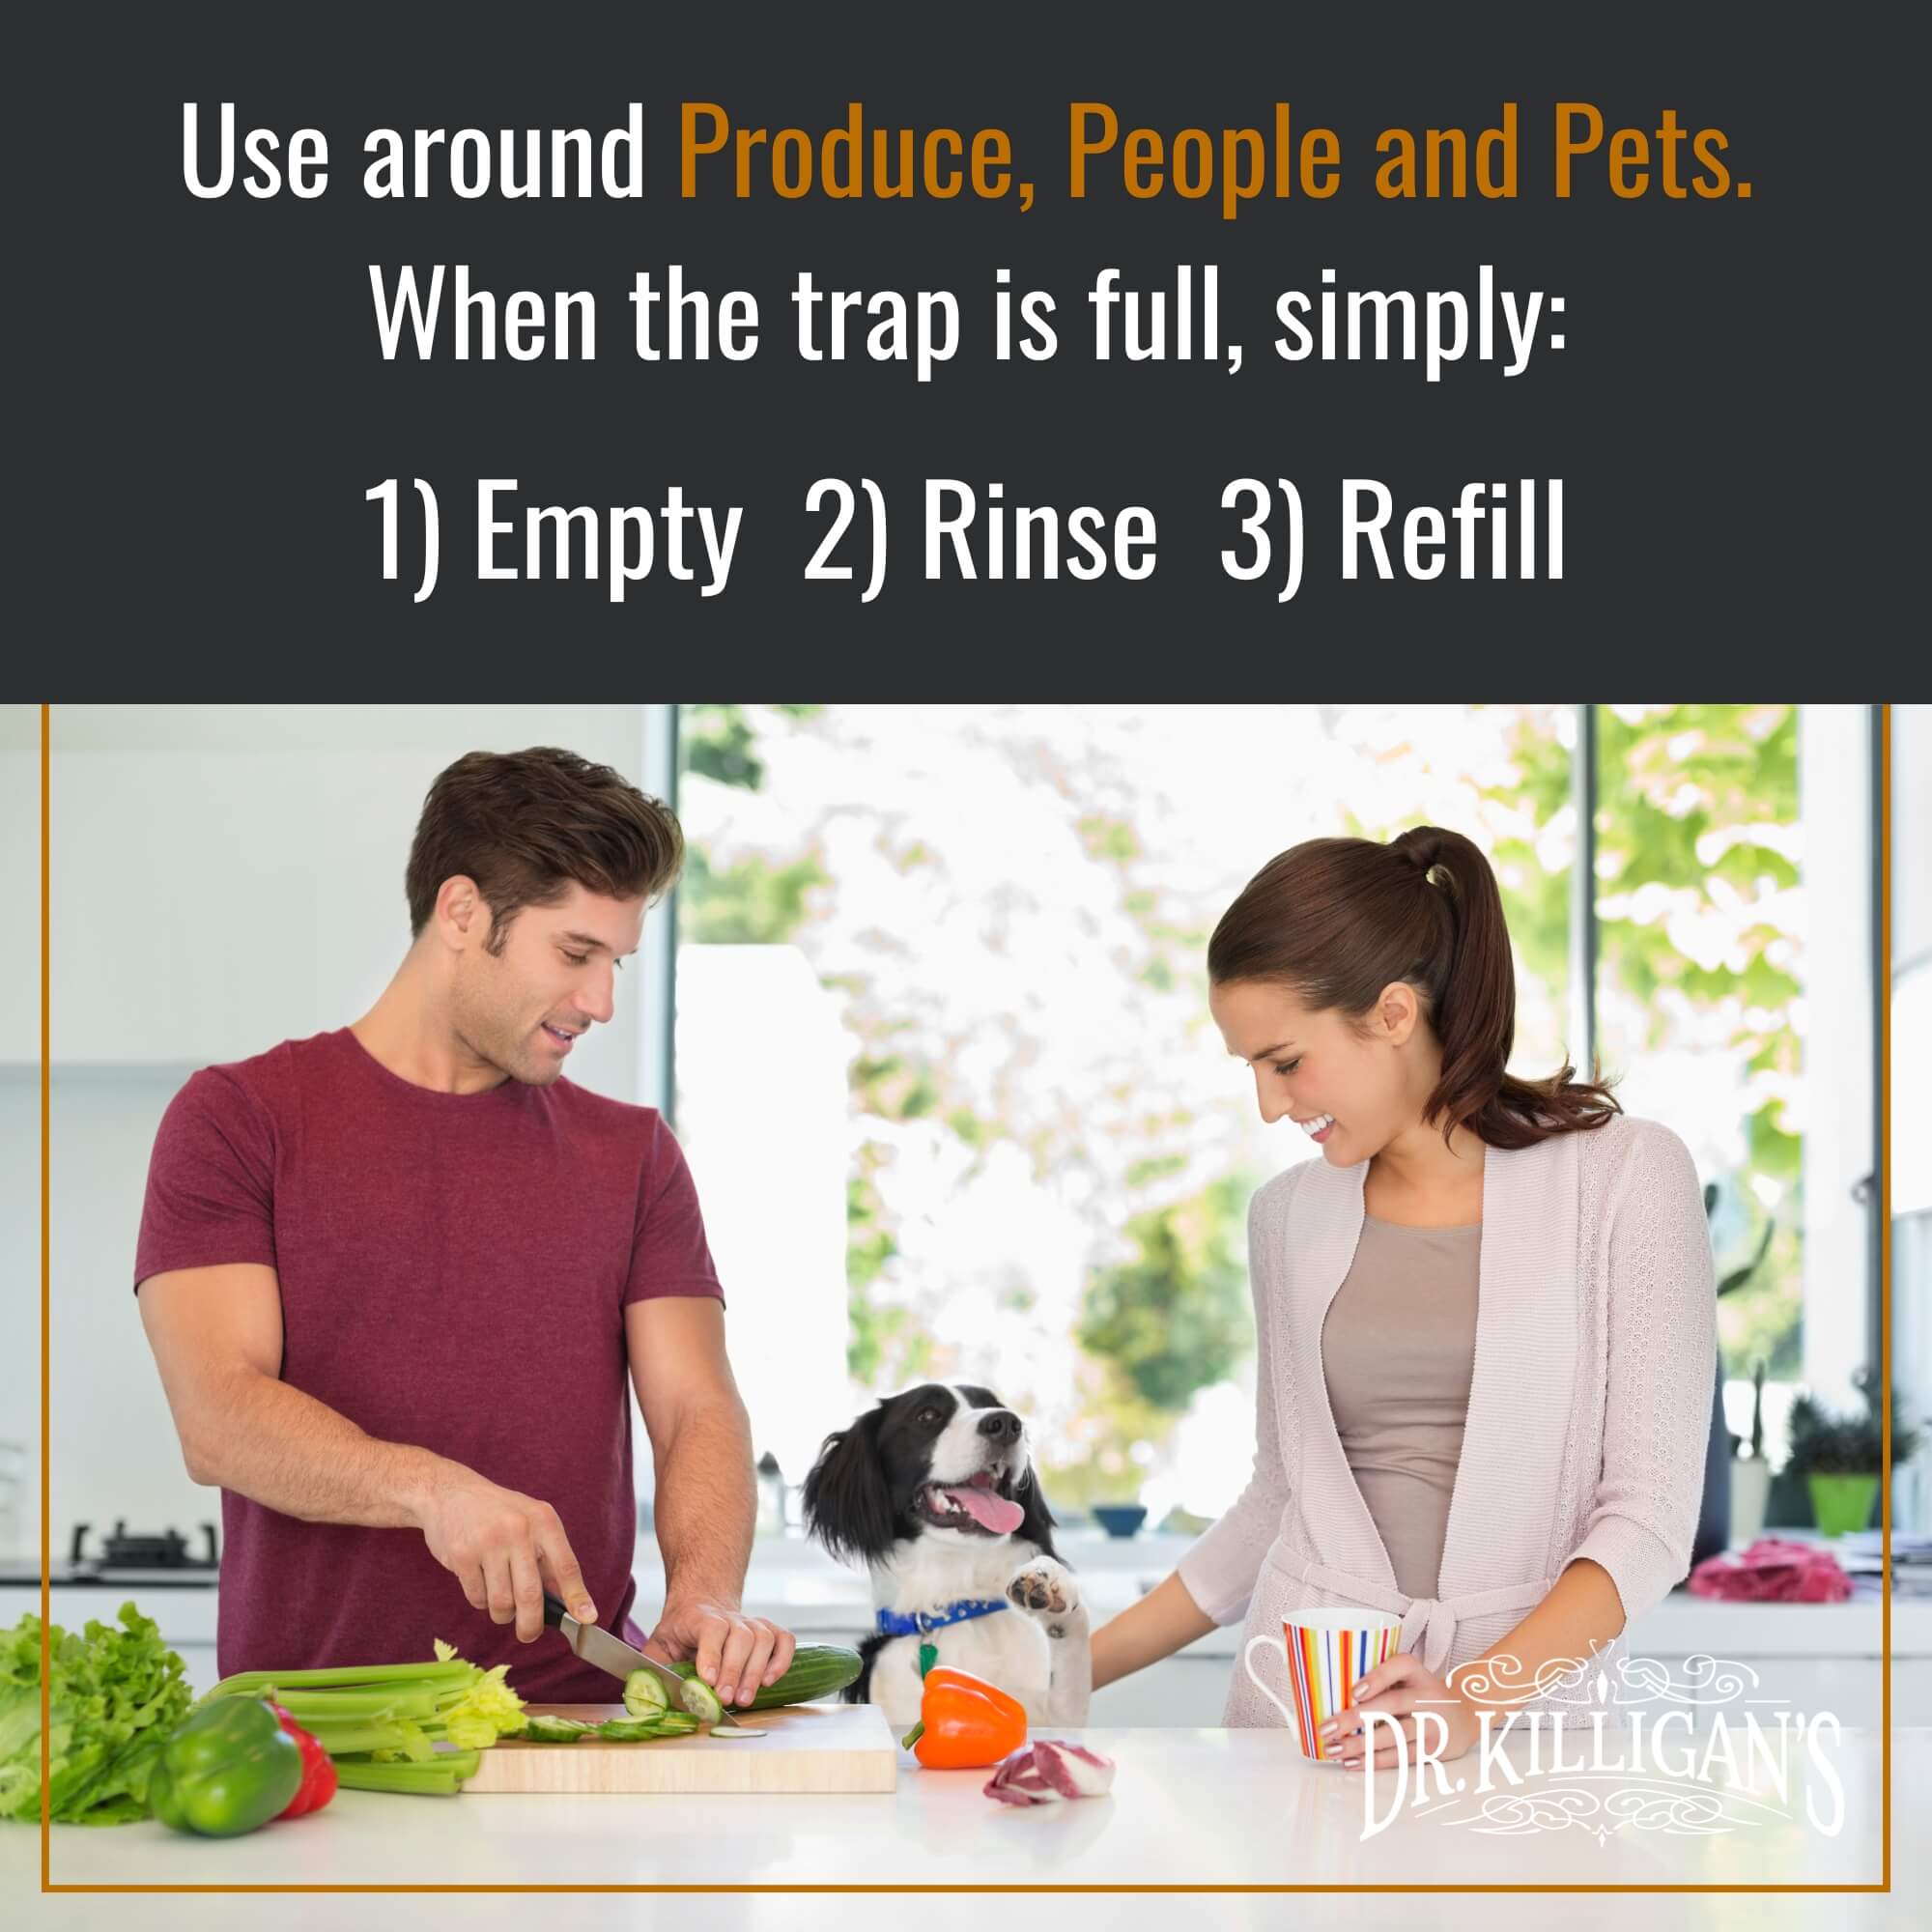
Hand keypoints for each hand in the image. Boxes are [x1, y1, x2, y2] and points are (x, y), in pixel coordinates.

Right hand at [416, 1468, 595, 1643]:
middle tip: (529, 1634)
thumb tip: (568, 1600)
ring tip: (500, 1601)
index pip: (566, 1566)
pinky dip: (480, 1601)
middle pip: (531, 1595)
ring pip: (501, 1603)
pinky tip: (479, 1582)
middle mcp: (518, 1530)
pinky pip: (477, 1598)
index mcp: (543, 1520)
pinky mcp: (462, 1556)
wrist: (449, 1493)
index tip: (587, 1619)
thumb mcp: (530, 1521)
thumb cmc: (497, 1512)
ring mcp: (488, 1543)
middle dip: (531, 1625)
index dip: (577, 1596)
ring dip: (502, 1614)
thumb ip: (548, 1558)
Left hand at [640, 1596, 796, 1709]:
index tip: (707, 1680)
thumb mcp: (657, 1646)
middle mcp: (730, 1617)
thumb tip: (640, 1695)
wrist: (701, 1605)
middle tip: (726, 1700)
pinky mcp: (768, 1630)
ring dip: (756, 1670)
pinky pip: (784, 1640)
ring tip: (745, 1698)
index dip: (711, 1654)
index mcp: (699, 1618)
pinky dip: (782, 1659)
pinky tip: (771, 1680)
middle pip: (741, 1637)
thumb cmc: (679, 1634)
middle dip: (734, 1671)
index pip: (711, 1630)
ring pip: (763, 1638)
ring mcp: (751, 1623)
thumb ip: (650, 1668)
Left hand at [1318, 1652, 1482, 1771]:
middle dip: (1356, 1718)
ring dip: (1361, 1745)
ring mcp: (1433, 1724)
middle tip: (1327, 1727)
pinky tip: (1352, 1762)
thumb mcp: (1408, 1677)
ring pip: (1395, 1735)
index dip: (1378, 1677)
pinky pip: (1401, 1757)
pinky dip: (1374, 1761)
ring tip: (1333, 1749)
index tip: (1354, 1691)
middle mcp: (1428, 1695)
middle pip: (1392, 1705)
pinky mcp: (1433, 1750)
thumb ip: (1380, 1679)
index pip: (1400, 1666)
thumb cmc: (1421, 1693)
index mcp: (1418, 1672)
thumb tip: (1331, 1693)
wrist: (1467, 1717)